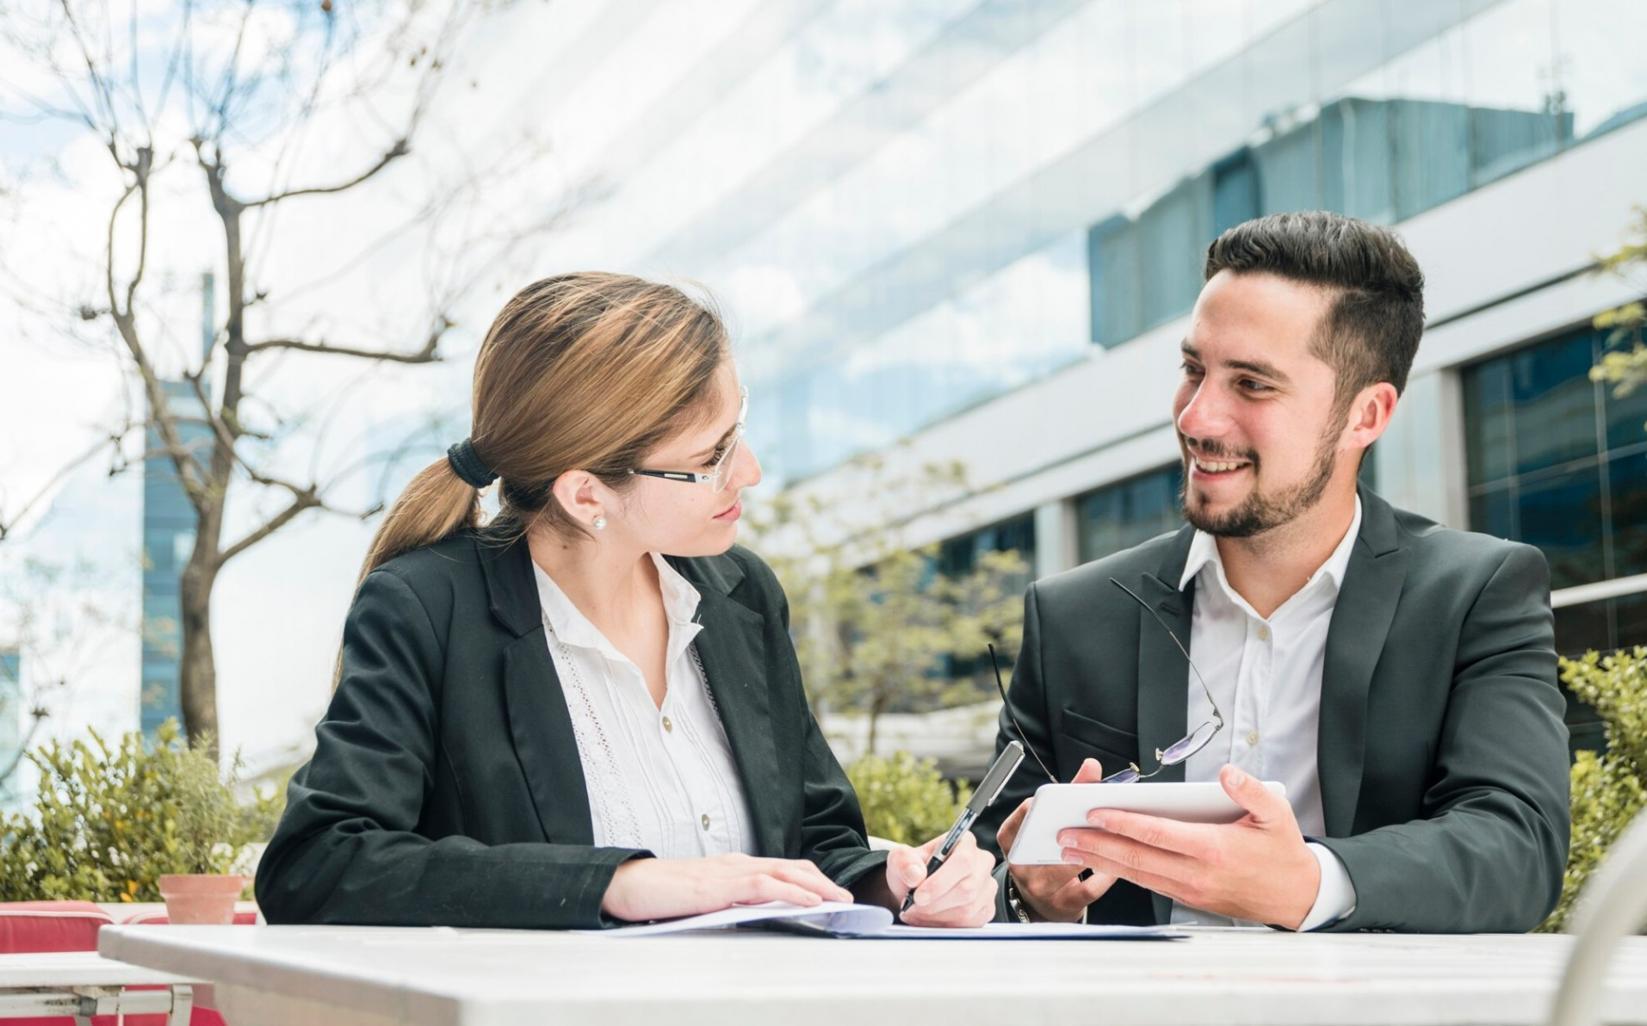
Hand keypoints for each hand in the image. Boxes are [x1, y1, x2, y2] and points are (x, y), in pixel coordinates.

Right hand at [601, 853, 852, 921]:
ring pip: (786, 873)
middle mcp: (738, 864)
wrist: (630, 885)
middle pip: (792, 867)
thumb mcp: (704, 899)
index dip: (811, 879)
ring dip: (818, 886)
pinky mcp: (722, 885)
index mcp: (734, 867)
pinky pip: (766, 885)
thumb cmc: (661, 895)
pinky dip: (794, 892)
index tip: (832, 893)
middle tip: (848, 897)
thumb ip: (729, 903)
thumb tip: (753, 916)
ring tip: (840, 900)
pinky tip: (812, 902)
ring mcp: (731, 871)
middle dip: (824, 881)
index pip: (782, 868)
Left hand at [886, 830, 996, 926]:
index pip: (962, 861)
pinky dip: (946, 925)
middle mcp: (982, 863)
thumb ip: (904, 862)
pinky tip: (930, 920)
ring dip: (937, 916)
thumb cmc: (913, 869)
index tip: (918, 896)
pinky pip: (970, 924)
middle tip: (913, 908)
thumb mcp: (900, 859)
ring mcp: (987, 887)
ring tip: (917, 914)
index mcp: (965, 842)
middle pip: (967, 889)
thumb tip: (916, 874)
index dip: (940, 882)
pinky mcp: (987, 909)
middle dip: (935, 904)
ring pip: (968, 909)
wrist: (916, 890)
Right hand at [998, 757, 1116, 920]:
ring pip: (1070, 865)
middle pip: (1047, 843)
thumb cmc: (1043, 855)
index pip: (1019, 820)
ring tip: (1113, 838)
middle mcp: (1020, 866)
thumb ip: (1067, 794)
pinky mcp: (1063, 905)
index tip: (1058, 797)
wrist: (1039, 903)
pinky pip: (1090, 887)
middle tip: (1095, 816)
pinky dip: (1106, 874)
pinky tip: (1116, 865)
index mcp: (1011, 841)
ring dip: (1095, 850)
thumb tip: (1092, 766)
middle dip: (1074, 828)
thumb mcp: (1044, 827)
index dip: (1039, 808)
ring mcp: (1040, 888)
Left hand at [1057, 764, 1320, 928]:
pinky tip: (1102, 861)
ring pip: (1137, 875)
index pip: (1158, 835)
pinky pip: (1149, 884)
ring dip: (1101, 861)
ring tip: (1070, 849)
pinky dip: (1122, 872)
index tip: (1095, 813)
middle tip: (1063, 834)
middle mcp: (1197, 873)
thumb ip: (1251, 790)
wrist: (1297, 898)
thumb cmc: (1283, 852)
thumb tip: (1228, 772)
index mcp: (1214, 849)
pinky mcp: (1190, 899)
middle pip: (1137, 858)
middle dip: (1097, 845)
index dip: (1123, 823)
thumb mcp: (1278, 814)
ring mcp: (1191, 890)